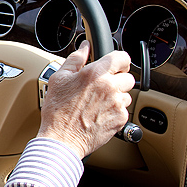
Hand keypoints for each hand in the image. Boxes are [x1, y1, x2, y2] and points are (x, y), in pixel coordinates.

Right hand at [37, 41, 133, 159]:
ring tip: (98, 102)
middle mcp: (110, 87)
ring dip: (116, 96)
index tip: (115, 64)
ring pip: (126, 94)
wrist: (62, 139)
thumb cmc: (58, 112)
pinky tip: (99, 113)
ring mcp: (117, 104)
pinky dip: (115, 111)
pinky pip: (124, 110)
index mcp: (96, 74)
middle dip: (117, 79)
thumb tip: (84, 47)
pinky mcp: (121, 119)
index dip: (119, 59)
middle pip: (128, 76)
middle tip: (102, 86)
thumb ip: (75, 59)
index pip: (122, 57)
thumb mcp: (59, 79)